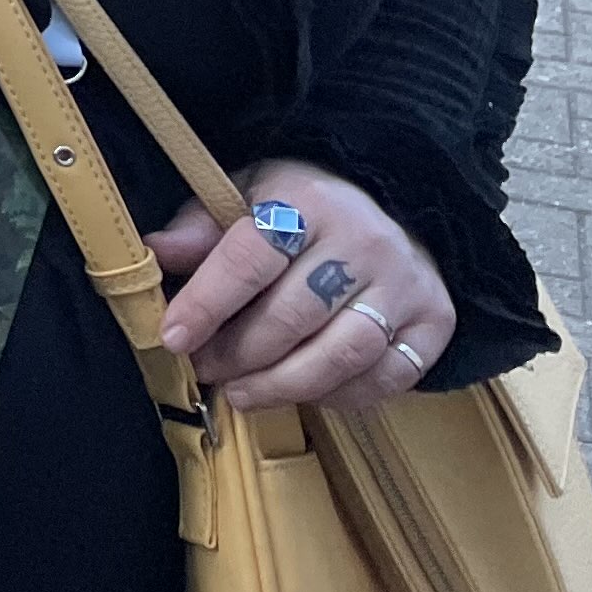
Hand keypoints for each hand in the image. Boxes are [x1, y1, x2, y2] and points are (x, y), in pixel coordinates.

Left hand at [148, 160, 453, 416]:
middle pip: (294, 316)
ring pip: (341, 354)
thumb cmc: (302, 207)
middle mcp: (365, 241)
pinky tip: (306, 395)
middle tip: (205, 370)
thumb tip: (156, 251)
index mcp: (308, 201)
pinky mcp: (435, 321)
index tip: (172, 338)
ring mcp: (406, 284)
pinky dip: (342, 397)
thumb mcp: (248, 194)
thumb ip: (202, 227)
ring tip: (243, 394)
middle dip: (239, 353)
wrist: (393, 205)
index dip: (207, 304)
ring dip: (284, 385)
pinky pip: (387, 377)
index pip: (250, 260)